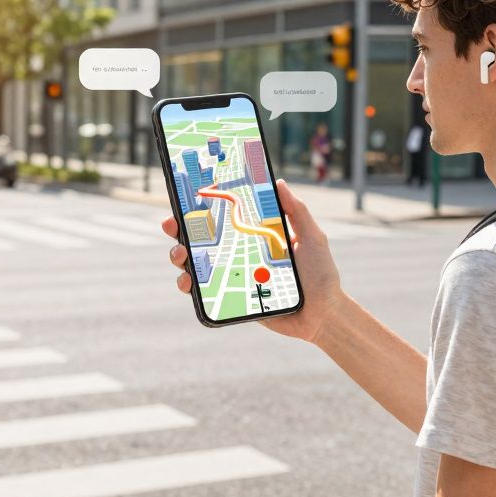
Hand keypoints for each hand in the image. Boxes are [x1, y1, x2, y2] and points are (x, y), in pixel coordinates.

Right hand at [161, 178, 344, 342]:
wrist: (323, 315)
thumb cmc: (321, 274)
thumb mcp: (312, 237)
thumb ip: (297, 211)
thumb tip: (279, 182)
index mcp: (255, 235)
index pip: (224, 217)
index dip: (201, 208)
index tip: (184, 198)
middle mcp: (241, 254)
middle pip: (202, 239)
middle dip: (180, 230)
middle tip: (172, 225)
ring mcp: (234, 276)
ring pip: (196, 264)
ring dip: (180, 257)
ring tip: (181, 256)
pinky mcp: (232, 298)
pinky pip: (204, 293)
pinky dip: (189, 286)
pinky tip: (187, 282)